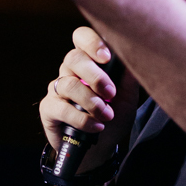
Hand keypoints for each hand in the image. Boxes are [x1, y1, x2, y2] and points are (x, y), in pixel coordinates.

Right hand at [40, 26, 141, 159]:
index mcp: (88, 60)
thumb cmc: (114, 115)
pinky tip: (96, 126)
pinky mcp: (48, 108)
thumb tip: (136, 54)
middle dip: (95, 76)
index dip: (91, 42)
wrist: (101, 147)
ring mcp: (57, 88)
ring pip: (68, 84)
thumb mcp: (128, 96)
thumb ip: (129, 76)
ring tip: (107, 116)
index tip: (106, 58)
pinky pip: (62, 108)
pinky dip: (82, 119)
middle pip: (73, 58)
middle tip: (111, 94)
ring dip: (91, 102)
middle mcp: (70, 70)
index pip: (81, 37)